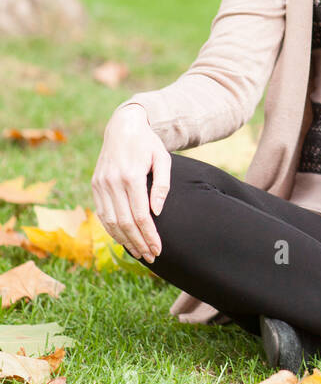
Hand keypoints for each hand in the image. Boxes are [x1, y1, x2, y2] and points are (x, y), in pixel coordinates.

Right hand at [92, 103, 170, 261]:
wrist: (123, 126)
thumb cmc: (148, 144)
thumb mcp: (163, 158)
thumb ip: (162, 185)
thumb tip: (156, 212)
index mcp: (131, 175)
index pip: (140, 215)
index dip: (149, 235)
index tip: (158, 248)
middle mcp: (112, 182)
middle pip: (124, 223)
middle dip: (138, 243)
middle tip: (151, 256)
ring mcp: (100, 184)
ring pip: (111, 222)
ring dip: (125, 241)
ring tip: (139, 252)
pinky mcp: (95, 185)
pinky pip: (102, 213)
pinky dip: (112, 229)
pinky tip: (123, 239)